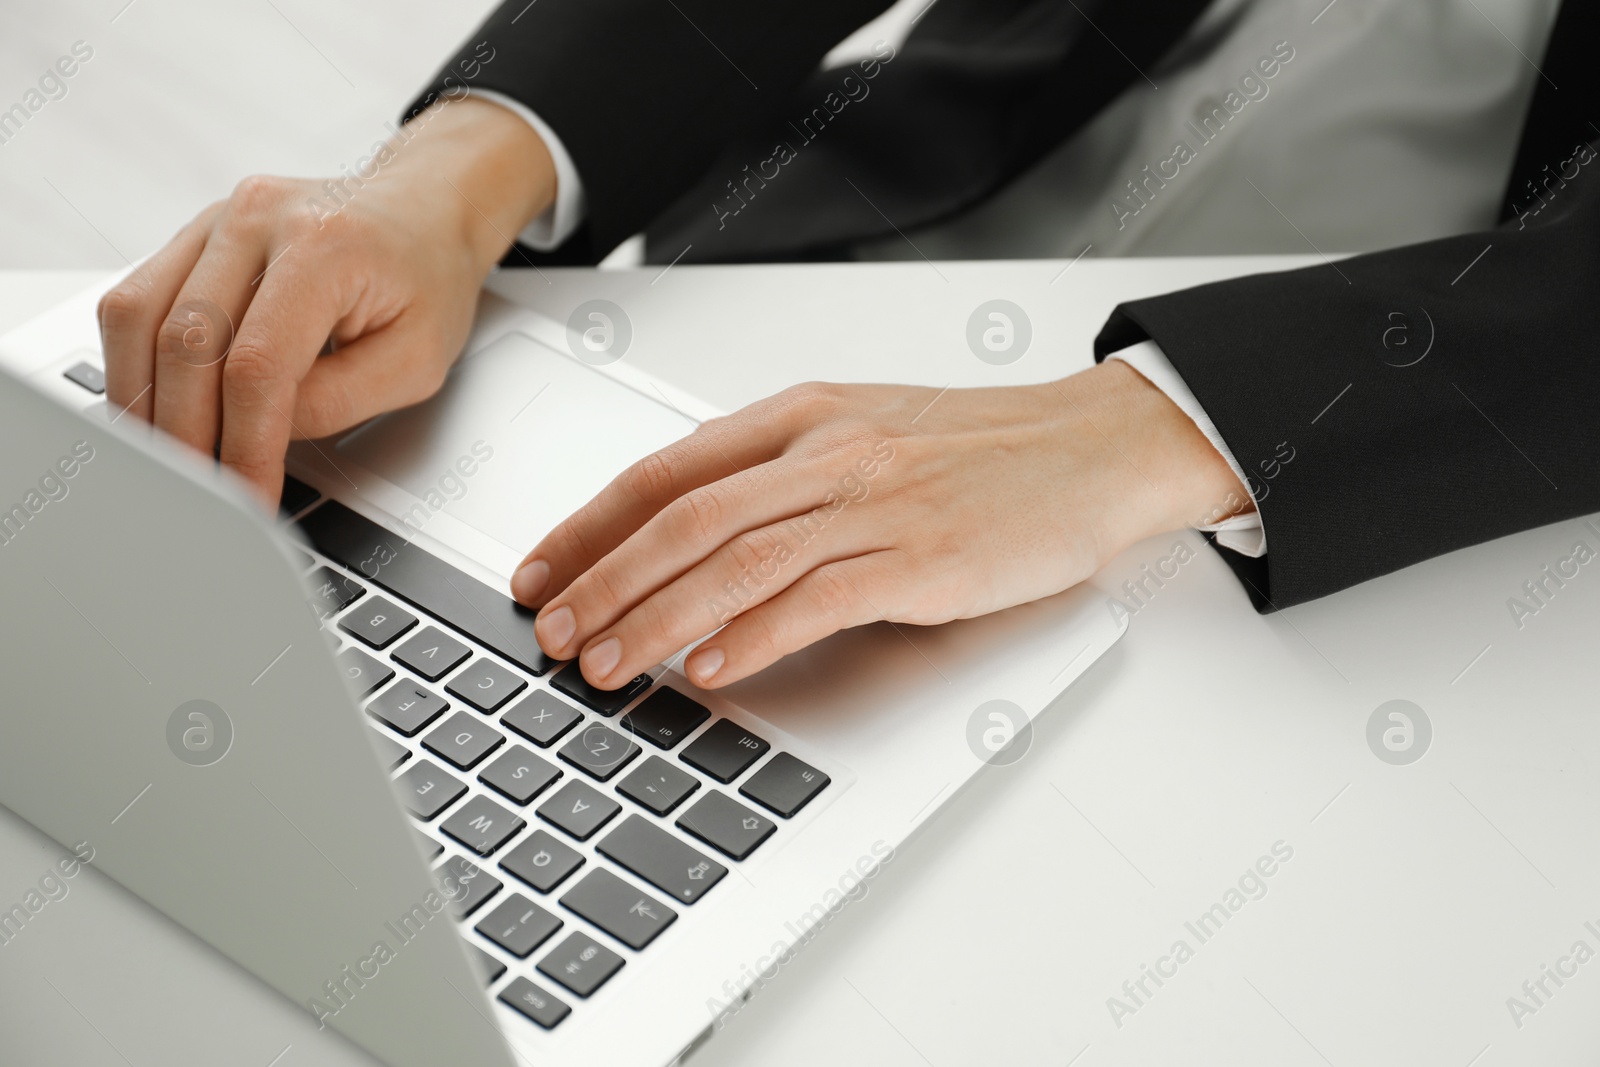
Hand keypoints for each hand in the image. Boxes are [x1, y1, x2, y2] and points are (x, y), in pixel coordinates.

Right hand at [98, 96, 554, 505]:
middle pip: (187, 343)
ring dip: (143, 400)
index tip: (247, 497)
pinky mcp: (196, 233)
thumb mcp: (417, 359)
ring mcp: (219, 219)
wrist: (423, 209)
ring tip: (169, 459)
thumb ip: (339, 401)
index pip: (259, 364)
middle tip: (200, 495)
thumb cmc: (428, 280)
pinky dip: (134, 361)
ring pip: (138, 317)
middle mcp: (260, 219)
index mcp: (326, 246)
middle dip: (187, 434)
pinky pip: (136, 299)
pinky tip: (156, 406)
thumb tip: (262, 434)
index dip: (244, 444)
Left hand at [510, 361, 1251, 688]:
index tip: (543, 567)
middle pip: (684, 518)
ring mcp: (874, 504)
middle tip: (553, 630)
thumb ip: (782, 475)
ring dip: (657, 618)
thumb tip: (693, 538)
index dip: (591, 523)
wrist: (1095, 446)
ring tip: (607, 663)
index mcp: (803, 417)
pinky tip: (711, 667)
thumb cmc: (984, 447)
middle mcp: (827, 454)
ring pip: (735, 562)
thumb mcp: (867, 431)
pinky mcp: (921, 558)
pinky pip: (816, 599)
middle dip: (603, 581)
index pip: (668, 470)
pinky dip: (753, 635)